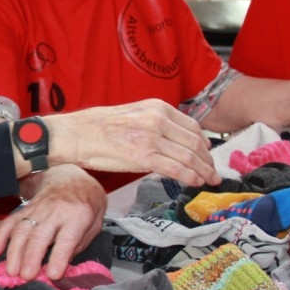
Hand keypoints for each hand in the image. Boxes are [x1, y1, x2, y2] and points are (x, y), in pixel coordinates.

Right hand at [0, 165, 105, 280]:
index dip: (59, 257)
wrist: (72, 176)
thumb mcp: (95, 222)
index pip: (67, 238)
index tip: (53, 275)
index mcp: (77, 216)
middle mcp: (55, 211)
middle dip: (31, 257)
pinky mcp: (25, 208)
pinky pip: (10, 221)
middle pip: (40, 235)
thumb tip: (63, 264)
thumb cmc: (87, 203)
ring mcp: (38, 209)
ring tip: (12, 270)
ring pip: (22, 229)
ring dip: (14, 251)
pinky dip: (1, 236)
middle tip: (26, 276)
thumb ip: (79, 243)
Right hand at [46, 99, 219, 185]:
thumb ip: (154, 123)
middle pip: (194, 142)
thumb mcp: (133, 114)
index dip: (204, 144)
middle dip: (207, 160)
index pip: (192, 126)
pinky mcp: (144, 157)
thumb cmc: (98, 126)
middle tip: (212, 171)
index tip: (207, 154)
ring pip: (189, 157)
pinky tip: (195, 182)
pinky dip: (190, 177)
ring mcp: (152, 138)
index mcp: (157, 107)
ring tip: (208, 180)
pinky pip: (176, 168)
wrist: (77, 134)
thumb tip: (171, 140)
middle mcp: (158, 120)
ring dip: (203, 171)